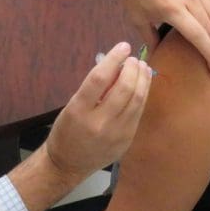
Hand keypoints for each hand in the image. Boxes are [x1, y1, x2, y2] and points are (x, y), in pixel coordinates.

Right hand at [44, 42, 151, 185]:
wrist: (68, 164)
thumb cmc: (67, 130)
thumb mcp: (73, 105)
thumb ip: (94, 88)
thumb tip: (117, 65)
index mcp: (79, 110)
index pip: (100, 78)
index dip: (114, 58)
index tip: (123, 46)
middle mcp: (99, 122)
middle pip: (124, 88)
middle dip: (132, 68)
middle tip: (133, 58)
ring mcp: (116, 133)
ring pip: (137, 100)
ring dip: (142, 79)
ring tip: (141, 67)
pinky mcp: (127, 140)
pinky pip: (139, 112)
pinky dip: (142, 94)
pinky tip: (142, 84)